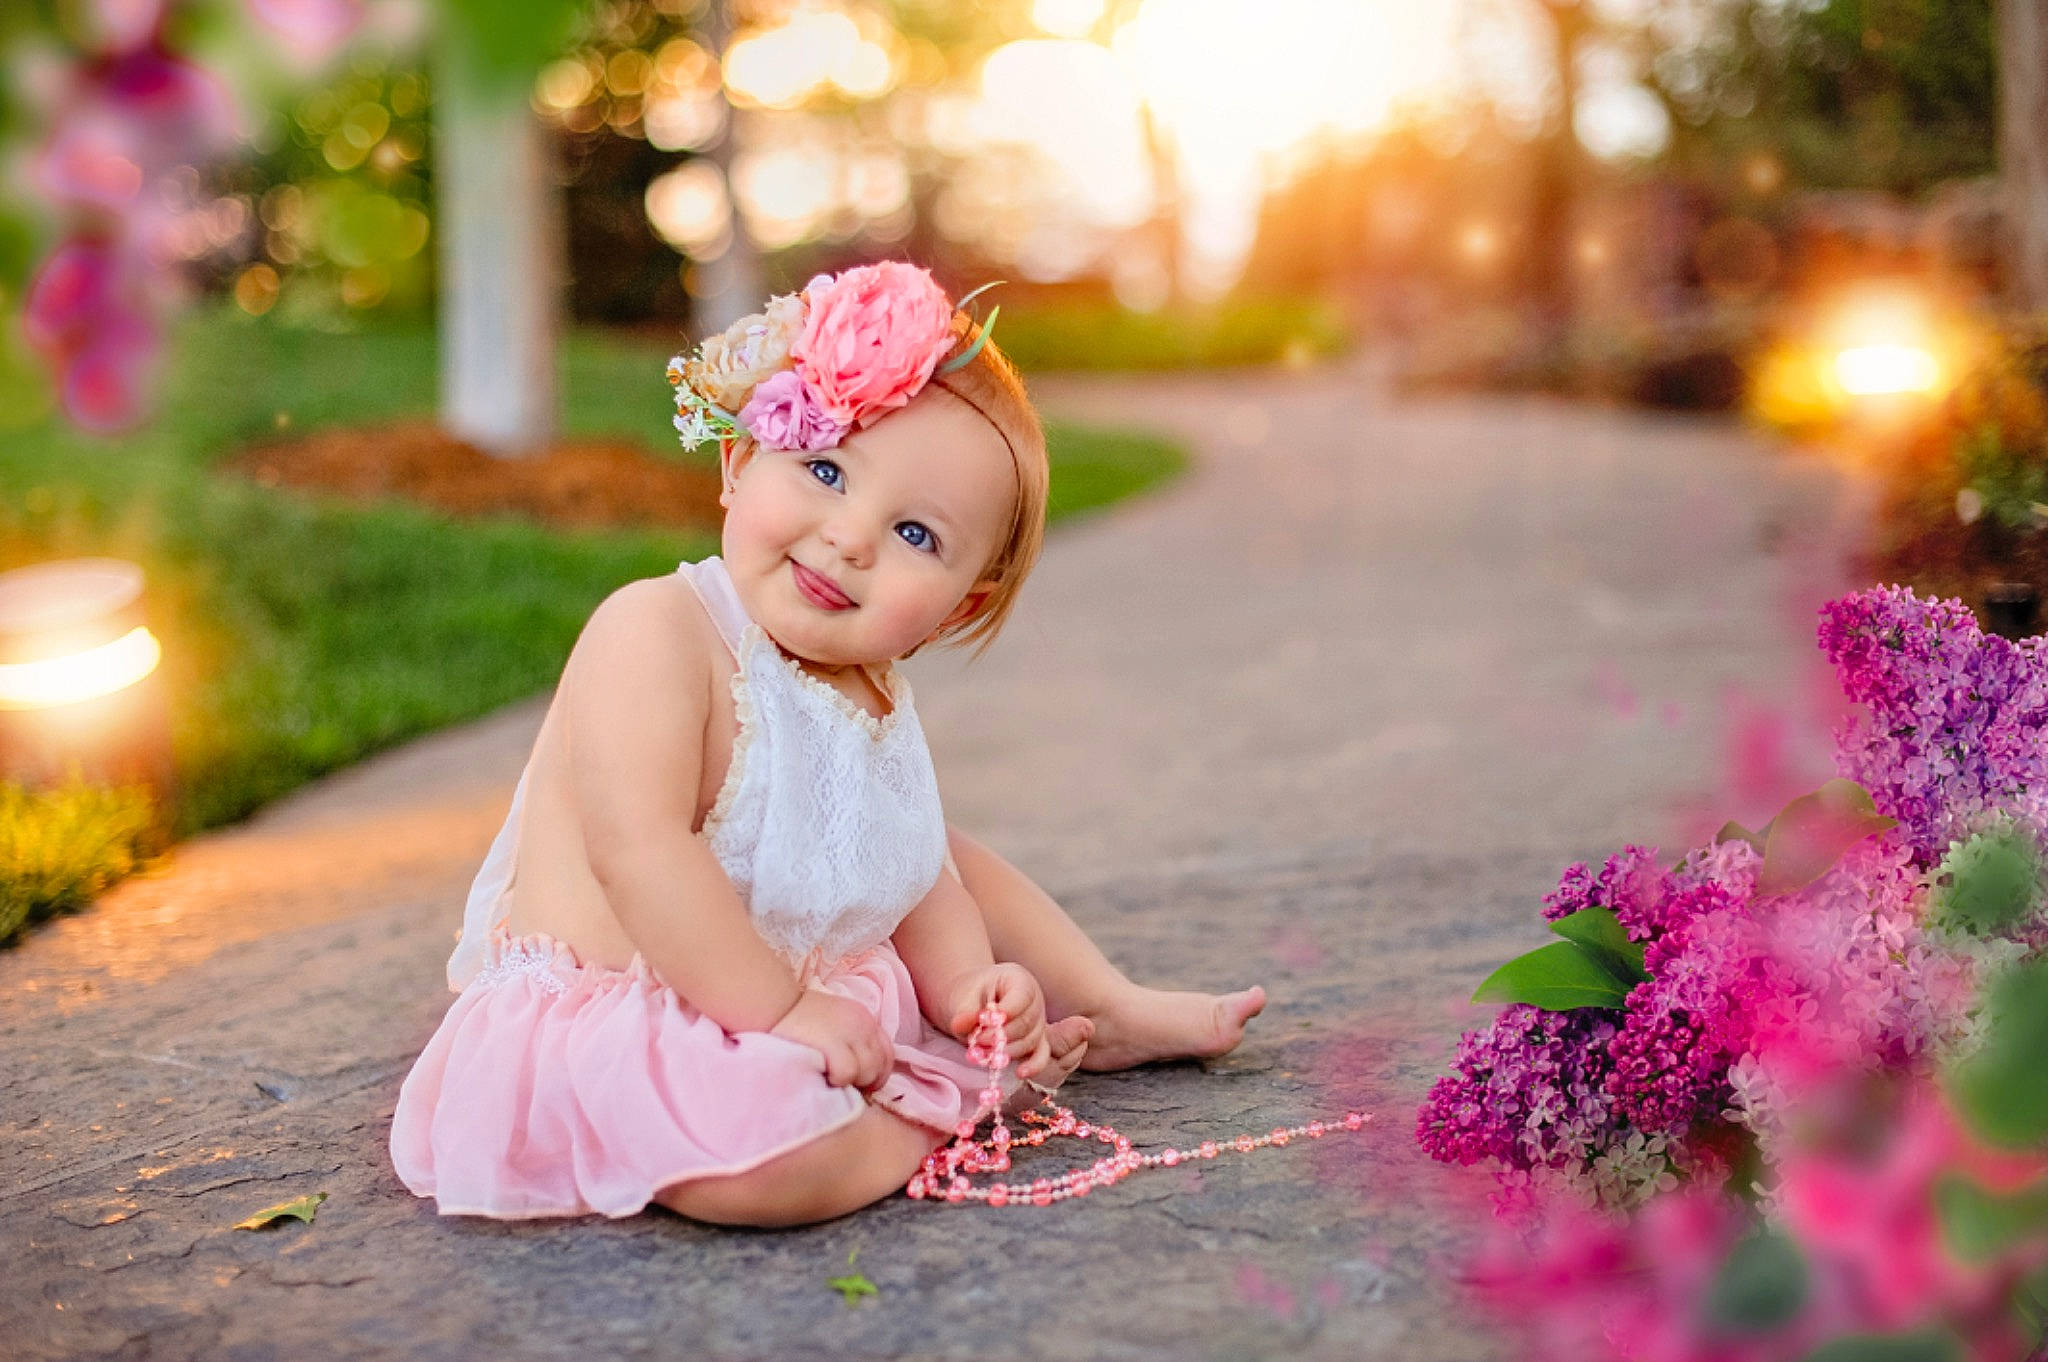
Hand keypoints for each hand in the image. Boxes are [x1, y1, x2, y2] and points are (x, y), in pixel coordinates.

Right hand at [769, 988, 892, 1091]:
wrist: (774, 1003)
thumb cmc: (797, 1017)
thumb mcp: (833, 1022)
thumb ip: (849, 1040)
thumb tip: (859, 1071)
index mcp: (864, 1017)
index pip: (888, 1053)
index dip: (878, 1073)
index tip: (861, 1082)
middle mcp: (863, 1024)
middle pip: (881, 1065)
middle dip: (865, 1081)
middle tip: (843, 1084)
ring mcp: (850, 1033)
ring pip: (868, 1071)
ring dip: (851, 1082)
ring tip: (830, 1078)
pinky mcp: (834, 1043)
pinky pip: (849, 1073)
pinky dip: (838, 1080)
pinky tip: (823, 1075)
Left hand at [946, 963, 1051, 1081]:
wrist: (970, 1002)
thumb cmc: (969, 995)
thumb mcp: (962, 998)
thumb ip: (963, 1012)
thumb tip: (961, 1023)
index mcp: (1019, 979)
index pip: (1021, 997)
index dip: (1005, 1013)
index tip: (982, 1024)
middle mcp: (1035, 1000)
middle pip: (1027, 1023)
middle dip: (1001, 1036)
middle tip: (977, 1041)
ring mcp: (1038, 1022)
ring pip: (1031, 1041)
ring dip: (1006, 1051)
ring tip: (982, 1052)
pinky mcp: (1036, 1041)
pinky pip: (1041, 1055)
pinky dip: (1033, 1065)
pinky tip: (1021, 1072)